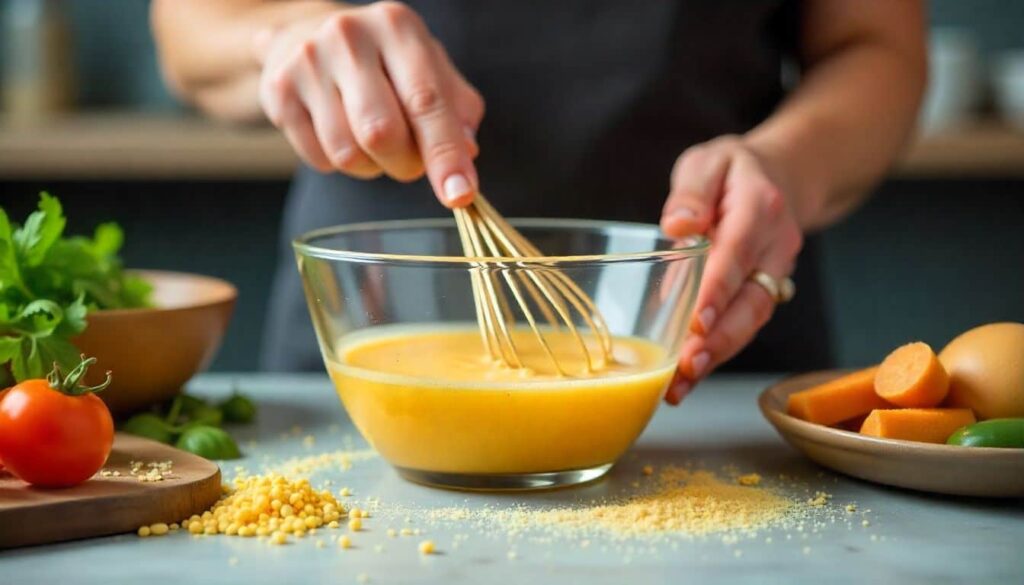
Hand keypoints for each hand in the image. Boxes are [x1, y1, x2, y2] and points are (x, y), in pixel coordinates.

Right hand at [255, 1, 483, 206]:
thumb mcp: (430, 69)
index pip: (427, 100)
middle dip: (405, 164)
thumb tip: (466, 153)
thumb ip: (457, 109)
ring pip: (348, 153)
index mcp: (397, 27)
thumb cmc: (386, 62)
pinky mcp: (279, 91)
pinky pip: (319, 159)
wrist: (310, 35)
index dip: (445, 154)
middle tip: (410, 162)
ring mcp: (308, 62)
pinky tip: (342, 134)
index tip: (459, 195)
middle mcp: (349, 36)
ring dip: (372, 167)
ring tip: (373, 143)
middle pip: (381, 132)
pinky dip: (340, 164)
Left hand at [659, 136, 803, 404]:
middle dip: (720, 339)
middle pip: (752, 300)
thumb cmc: (732, 171)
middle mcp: (775, 246)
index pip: (737, 253)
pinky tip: (688, 377)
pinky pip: (744, 326)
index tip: (698, 321)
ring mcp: (775, 272)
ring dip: (717, 355)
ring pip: (751, 321)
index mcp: (759, 207)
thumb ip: (692, 191)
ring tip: (680, 386)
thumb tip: (678, 226)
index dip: (718, 290)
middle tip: (688, 368)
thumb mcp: (708, 163)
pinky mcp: (764, 292)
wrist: (781, 176)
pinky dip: (717, 353)